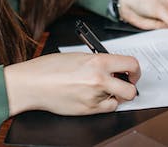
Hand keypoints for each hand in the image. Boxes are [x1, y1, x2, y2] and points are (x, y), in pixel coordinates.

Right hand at [3, 52, 139, 116]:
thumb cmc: (49, 68)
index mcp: (98, 61)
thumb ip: (98, 61)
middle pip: (131, 89)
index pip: (131, 64)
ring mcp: (94, 97)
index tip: (133, 72)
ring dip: (114, 95)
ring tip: (101, 89)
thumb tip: (113, 66)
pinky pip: (107, 109)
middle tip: (125, 84)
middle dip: (130, 87)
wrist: (33, 84)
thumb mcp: (78, 56)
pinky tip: (93, 97)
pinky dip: (104, 104)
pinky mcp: (88, 110)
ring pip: (119, 100)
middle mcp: (99, 79)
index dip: (135, 70)